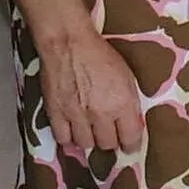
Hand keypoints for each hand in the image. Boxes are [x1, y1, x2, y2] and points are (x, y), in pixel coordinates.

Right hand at [35, 27, 147, 155]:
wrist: (68, 44)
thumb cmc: (100, 55)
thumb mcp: (127, 77)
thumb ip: (129, 103)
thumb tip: (132, 123)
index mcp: (122, 104)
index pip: (130, 138)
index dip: (131, 144)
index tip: (130, 145)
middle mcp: (100, 114)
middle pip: (107, 144)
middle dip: (111, 141)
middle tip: (110, 136)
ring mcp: (76, 116)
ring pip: (86, 144)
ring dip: (90, 140)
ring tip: (92, 133)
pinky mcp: (55, 113)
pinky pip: (62, 138)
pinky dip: (68, 139)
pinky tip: (73, 134)